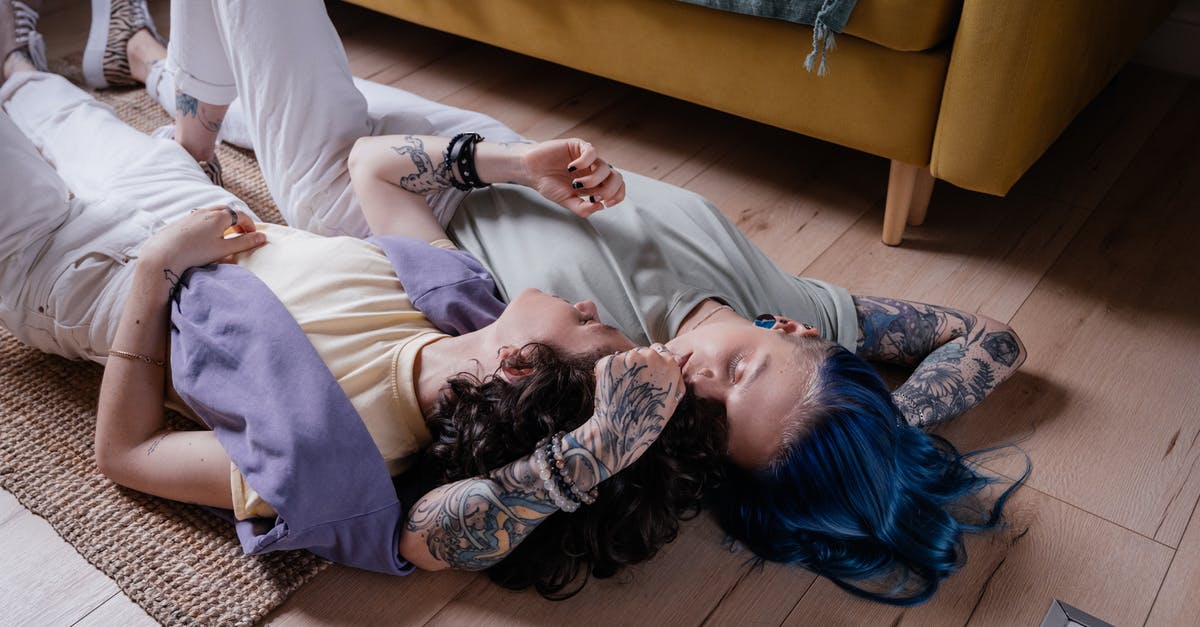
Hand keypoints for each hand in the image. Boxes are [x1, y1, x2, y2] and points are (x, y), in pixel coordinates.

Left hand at [139, 205, 264, 277]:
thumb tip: (263, 237)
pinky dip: (210, 223)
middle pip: (227, 210)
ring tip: (224, 235)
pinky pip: (201, 217)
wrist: (164, 254)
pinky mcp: (182, 221)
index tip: (253, 236)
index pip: (241, 215)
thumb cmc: (196, 252)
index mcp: (219, 216)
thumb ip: (244, 242)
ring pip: (213, 212)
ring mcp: (192, 214)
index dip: (250, 225)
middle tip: (241, 233)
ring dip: (223, 221)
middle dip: (237, 220)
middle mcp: (206, 211)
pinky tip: (206, 237)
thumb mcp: (224, 249)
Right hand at [522, 138, 625, 216]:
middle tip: (595, 195)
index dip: (617, 196)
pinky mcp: (579, 146)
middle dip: (610, 189)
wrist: (531, 171)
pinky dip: (584, 162)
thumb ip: (583, 208)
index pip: (617, 188)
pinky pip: (592, 152)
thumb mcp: (566, 202)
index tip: (605, 202)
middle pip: (617, 177)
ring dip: (593, 180)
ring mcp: (588, 159)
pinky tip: (571, 168)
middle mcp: (594, 171)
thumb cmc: (548, 184)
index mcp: (595, 184)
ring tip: (575, 184)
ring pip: (606, 167)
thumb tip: (600, 206)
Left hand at [585, 344, 683, 474]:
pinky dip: (608, 374)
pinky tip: (612, 391)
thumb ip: (675, 378)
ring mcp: (628, 357)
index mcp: (669, 364)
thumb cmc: (647, 420)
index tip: (646, 376)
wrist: (619, 432)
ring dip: (623, 370)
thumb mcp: (672, 400)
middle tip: (633, 389)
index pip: (660, 351)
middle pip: (642, 352)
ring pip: (625, 357)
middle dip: (637, 366)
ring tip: (623, 392)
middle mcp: (650, 356)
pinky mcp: (609, 362)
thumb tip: (676, 361)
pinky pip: (608, 363)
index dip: (652, 364)